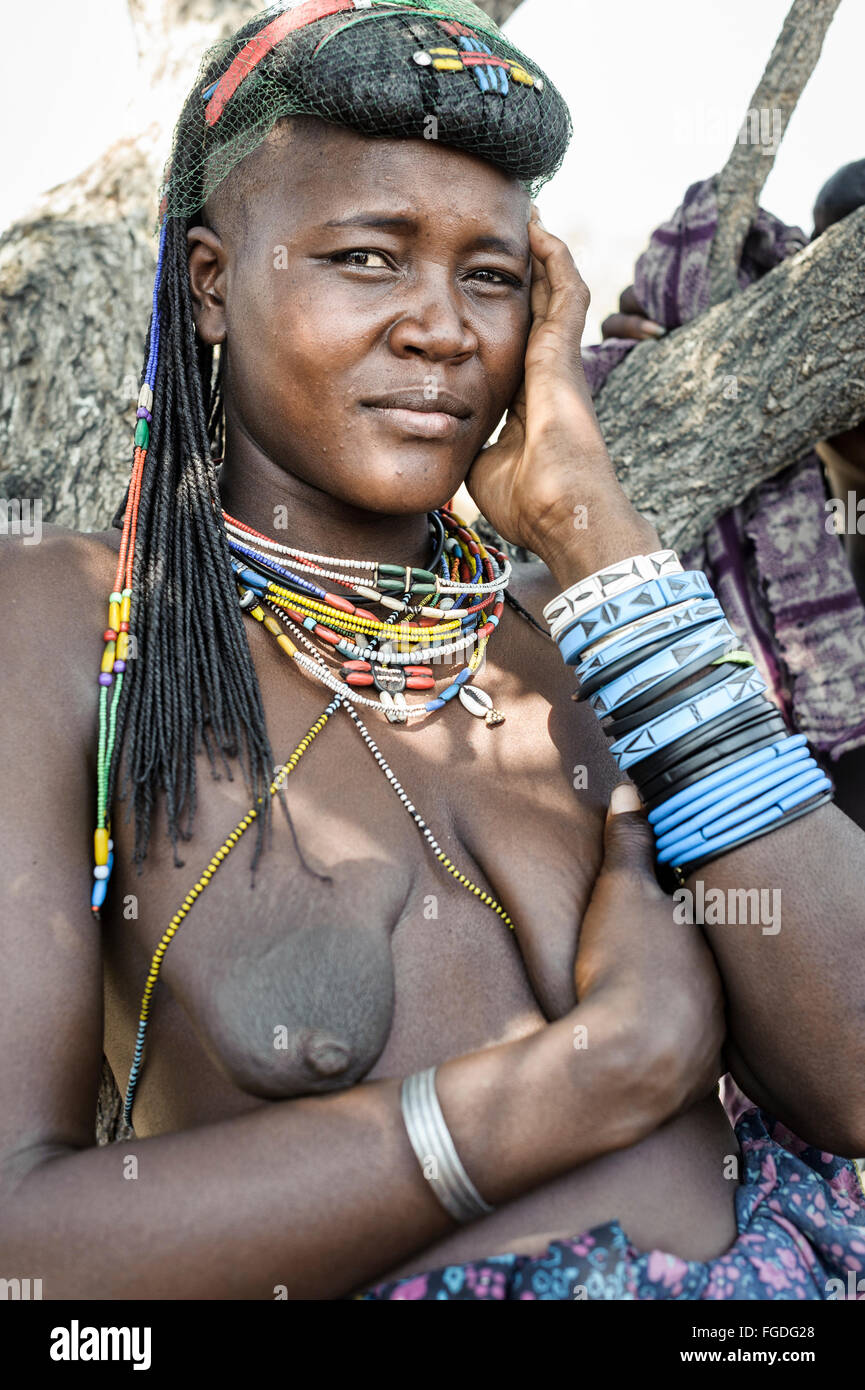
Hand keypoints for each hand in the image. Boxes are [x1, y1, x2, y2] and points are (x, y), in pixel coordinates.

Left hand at [466, 210, 659, 584]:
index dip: (502, 315)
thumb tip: (441, 431)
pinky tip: (539, 229)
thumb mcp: (481, 464)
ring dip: (543, 255)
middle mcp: (548, 373)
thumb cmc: (527, 501)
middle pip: (537, 309)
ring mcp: (560, 360)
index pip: (513, 343)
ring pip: (556, 291)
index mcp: (528, 398)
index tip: (484, 290)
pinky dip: (554, 258)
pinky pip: (565, 290)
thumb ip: (466, 439)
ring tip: (527, 217)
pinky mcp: (565, 352)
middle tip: (507, 235)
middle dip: (525, 274)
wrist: (560, 512)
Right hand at [574, 783, 726, 1121]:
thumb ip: (629, 843)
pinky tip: (646, 1039)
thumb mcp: (620, 892)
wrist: (622, 1063)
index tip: (647, 897)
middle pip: (699, 958)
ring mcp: (713, 1032)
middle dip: (675, 952)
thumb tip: (630, 793)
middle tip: (639, 947)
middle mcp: (721, 984)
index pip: (694, 909)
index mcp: (706, 937)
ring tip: (640, 994)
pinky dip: (670, 1042)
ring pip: (699, 1005)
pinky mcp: (697, 1075)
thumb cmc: (625, 967)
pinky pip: (688, 1050)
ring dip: (675, 999)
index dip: (670, 900)